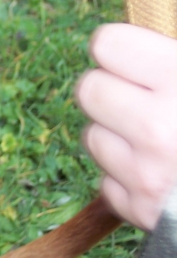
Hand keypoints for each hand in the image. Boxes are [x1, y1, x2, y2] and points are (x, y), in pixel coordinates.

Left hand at [77, 23, 176, 230]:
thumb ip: (176, 62)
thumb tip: (139, 48)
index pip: (107, 43)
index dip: (122, 49)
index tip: (136, 58)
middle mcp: (159, 127)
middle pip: (89, 89)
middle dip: (112, 90)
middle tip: (142, 97)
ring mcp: (148, 174)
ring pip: (94, 136)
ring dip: (118, 136)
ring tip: (160, 140)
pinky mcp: (144, 213)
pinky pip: (109, 183)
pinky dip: (128, 180)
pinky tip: (163, 176)